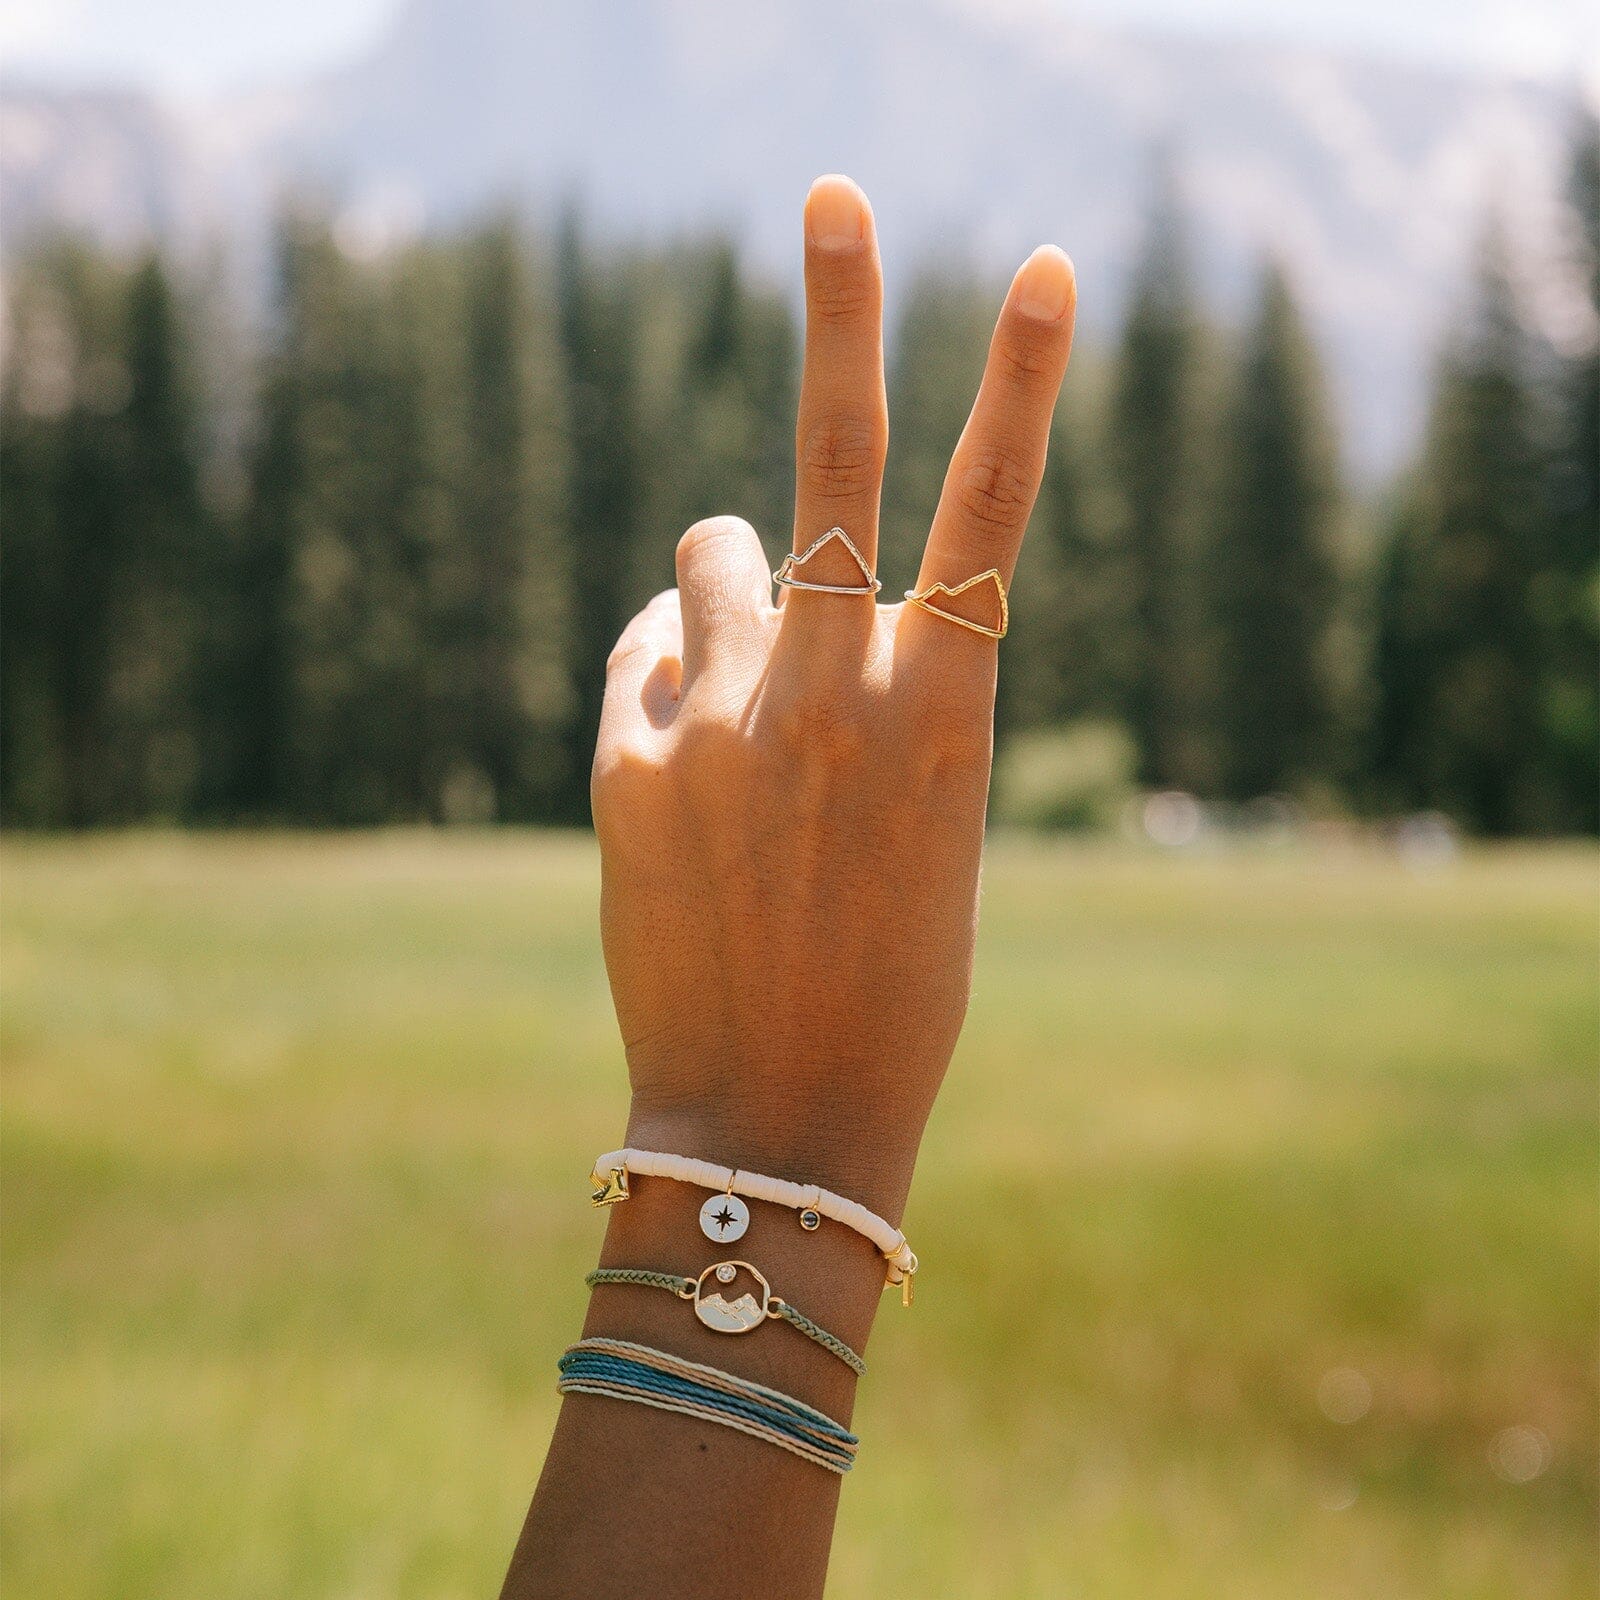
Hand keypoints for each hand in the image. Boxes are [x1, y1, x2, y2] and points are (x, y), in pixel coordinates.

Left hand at [592, 174, 1075, 1219]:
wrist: (778, 1117)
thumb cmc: (890, 980)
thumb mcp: (927, 827)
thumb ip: (868, 695)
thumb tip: (745, 580)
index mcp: (942, 715)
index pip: (994, 515)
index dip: (1025, 383)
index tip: (1048, 269)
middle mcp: (829, 692)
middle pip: (829, 463)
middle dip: (840, 314)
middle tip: (834, 197)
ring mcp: (717, 722)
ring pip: (706, 556)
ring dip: (728, 582)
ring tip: (745, 676)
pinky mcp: (627, 764)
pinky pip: (643, 656)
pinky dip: (669, 680)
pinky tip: (688, 772)